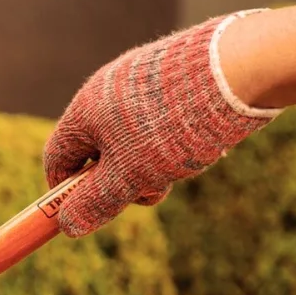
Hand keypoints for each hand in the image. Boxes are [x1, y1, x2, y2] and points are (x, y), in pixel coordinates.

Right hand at [43, 11, 282, 237]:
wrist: (238, 68)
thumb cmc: (171, 125)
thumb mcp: (129, 175)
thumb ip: (96, 203)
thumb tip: (68, 226)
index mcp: (84, 110)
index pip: (57, 158)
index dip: (66, 191)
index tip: (86, 213)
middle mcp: (106, 90)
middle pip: (97, 151)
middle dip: (120, 180)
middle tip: (151, 190)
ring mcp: (139, 81)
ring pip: (132, 139)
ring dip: (151, 164)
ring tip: (184, 161)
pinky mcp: (171, 77)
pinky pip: (159, 121)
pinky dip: (172, 141)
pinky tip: (202, 140)